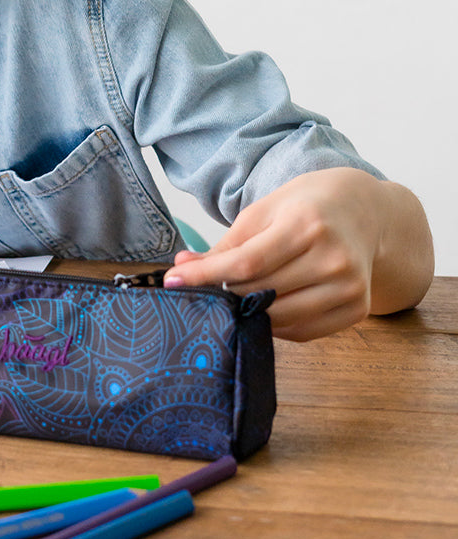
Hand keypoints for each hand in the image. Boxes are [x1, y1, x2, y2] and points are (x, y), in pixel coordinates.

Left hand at [162, 169, 390, 341]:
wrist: (365, 212)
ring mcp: (349, 286)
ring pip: (280, 318)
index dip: (206, 277)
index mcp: (307, 224)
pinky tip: (266, 308)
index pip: (247, 262)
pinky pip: (303, 331)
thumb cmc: (307, 207)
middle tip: (202, 292)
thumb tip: (182, 267)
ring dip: (249, 313)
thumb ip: (227, 244)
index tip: (174, 282)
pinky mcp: (357, 308)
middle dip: (224, 295)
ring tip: (234, 300)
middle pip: (262, 292)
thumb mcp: (265, 212)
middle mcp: (334, 257)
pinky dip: (277, 325)